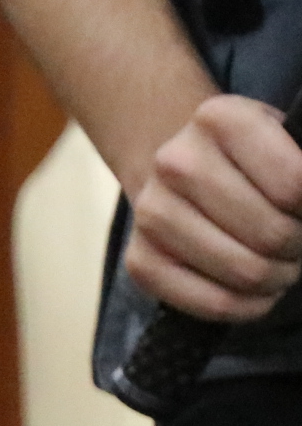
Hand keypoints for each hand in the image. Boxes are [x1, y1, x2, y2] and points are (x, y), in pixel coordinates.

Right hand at [125, 93, 301, 320]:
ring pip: (244, 272)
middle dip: (298, 247)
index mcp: (220, 119)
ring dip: (278, 278)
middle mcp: (175, 162)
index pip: (294, 185)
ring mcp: (150, 214)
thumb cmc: (249, 157)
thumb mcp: (285, 138)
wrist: (178, 169)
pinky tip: (258, 292)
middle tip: (298, 243)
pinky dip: (248, 306)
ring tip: (282, 265)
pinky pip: (211, 303)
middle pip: (270, 233)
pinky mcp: (139, 261)